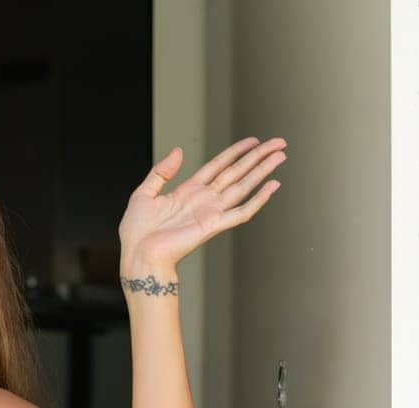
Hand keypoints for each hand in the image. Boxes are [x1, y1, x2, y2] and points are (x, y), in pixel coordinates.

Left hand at [117, 136, 285, 270]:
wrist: (138, 255)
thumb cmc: (137, 233)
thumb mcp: (144, 193)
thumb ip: (161, 171)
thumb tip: (178, 151)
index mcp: (188, 191)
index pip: (218, 165)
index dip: (236, 151)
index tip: (253, 141)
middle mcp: (203, 200)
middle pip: (237, 172)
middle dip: (258, 157)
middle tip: (278, 143)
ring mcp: (211, 212)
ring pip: (243, 186)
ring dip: (263, 171)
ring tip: (280, 156)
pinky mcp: (214, 226)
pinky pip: (241, 212)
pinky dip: (258, 200)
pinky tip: (271, 187)